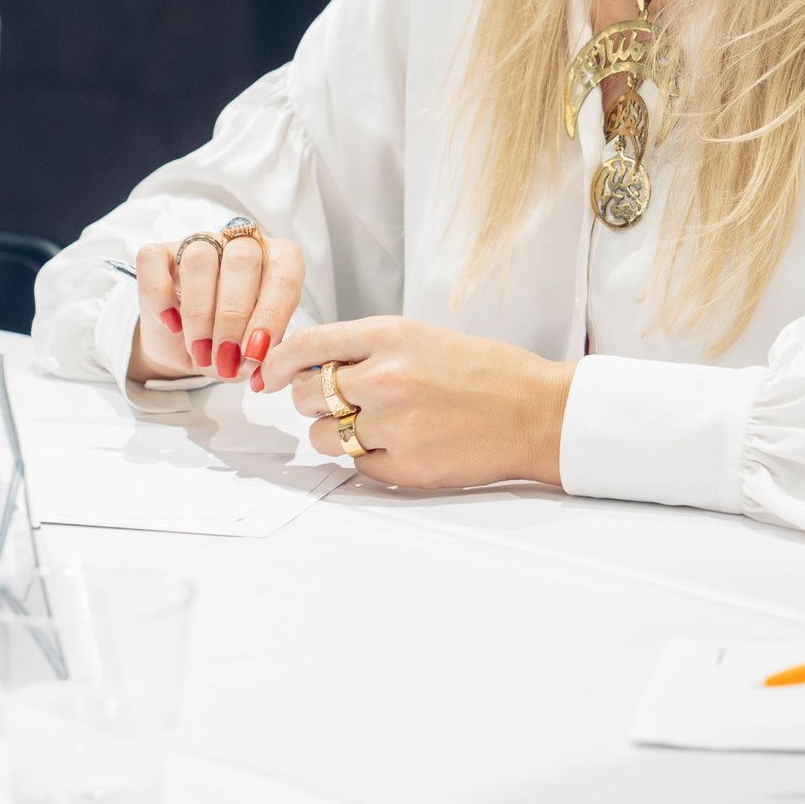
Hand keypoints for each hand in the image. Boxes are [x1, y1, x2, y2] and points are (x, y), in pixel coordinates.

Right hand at [124, 227, 304, 383]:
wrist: (187, 351)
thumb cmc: (230, 346)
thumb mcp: (251, 356)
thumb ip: (261, 356)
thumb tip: (257, 363)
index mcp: (277, 261)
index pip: (284, 274)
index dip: (272, 315)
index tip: (255, 353)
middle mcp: (239, 245)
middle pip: (242, 260)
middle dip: (234, 317)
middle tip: (226, 357)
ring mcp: (199, 245)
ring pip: (199, 258)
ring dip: (200, 314)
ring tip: (200, 351)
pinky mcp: (159, 254)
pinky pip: (153, 259)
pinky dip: (160, 296)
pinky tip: (171, 324)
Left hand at [256, 316, 575, 490]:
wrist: (535, 411)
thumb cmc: (484, 371)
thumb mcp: (421, 338)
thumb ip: (366, 349)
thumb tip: (307, 365)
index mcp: (390, 336)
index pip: (308, 345)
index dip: (279, 362)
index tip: (269, 374)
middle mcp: (386, 377)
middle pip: (305, 395)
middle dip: (312, 400)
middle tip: (339, 402)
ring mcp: (393, 425)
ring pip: (321, 437)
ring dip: (334, 434)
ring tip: (372, 427)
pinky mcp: (403, 466)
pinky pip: (356, 465)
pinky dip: (368, 458)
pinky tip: (399, 445)